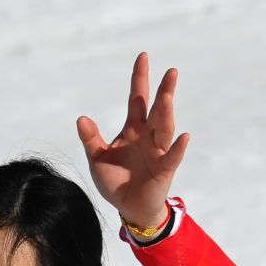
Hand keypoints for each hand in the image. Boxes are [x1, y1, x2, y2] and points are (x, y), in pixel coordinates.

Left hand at [77, 52, 190, 229]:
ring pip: (165, 128)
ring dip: (167, 113)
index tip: (143, 57)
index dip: (140, 78)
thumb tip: (81, 118)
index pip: (137, 98)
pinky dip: (178, 148)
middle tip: (171, 72)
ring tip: (167, 98)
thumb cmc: (116, 180)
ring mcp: (158, 151)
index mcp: (132, 129)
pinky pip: (172, 156)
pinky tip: (183, 137)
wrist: (128, 208)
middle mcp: (148, 135)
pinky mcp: (164, 169)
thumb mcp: (98, 159)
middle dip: (164, 90)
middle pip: (157, 108)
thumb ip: (91, 140)